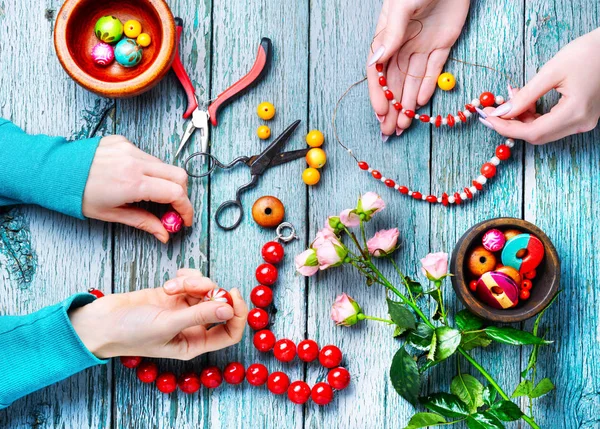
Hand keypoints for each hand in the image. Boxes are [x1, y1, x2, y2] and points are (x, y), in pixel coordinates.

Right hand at [69, 269, 247, 359]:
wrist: (101, 320)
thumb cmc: (130, 332)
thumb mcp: (166, 325)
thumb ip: (199, 316)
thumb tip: (229, 309)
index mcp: (195, 343)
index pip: (230, 332)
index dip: (238, 314)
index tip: (233, 295)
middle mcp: (193, 327)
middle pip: (219, 305)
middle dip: (209, 291)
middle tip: (195, 286)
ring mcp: (184, 309)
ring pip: (205, 289)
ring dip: (192, 282)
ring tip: (172, 285)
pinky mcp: (174, 294)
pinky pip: (193, 280)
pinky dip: (185, 276)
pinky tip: (172, 280)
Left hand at [82, 135, 192, 242]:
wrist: (55, 171)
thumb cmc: (79, 195)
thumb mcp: (113, 214)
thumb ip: (144, 222)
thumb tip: (164, 234)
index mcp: (133, 183)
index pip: (176, 193)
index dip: (186, 208)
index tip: (184, 220)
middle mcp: (135, 162)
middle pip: (179, 175)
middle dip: (182, 194)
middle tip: (173, 209)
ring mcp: (130, 149)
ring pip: (164, 165)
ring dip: (165, 182)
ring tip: (151, 196)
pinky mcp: (123, 141)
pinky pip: (147, 156)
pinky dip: (149, 170)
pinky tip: (134, 178)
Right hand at [367, 0, 469, 136]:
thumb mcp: (403, 5)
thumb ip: (391, 33)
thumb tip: (377, 60)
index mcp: (387, 35)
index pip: (378, 71)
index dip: (378, 92)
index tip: (381, 111)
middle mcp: (402, 43)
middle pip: (394, 81)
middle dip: (391, 107)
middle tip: (389, 131)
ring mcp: (422, 45)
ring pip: (412, 81)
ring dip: (407, 104)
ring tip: (404, 126)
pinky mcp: (443, 43)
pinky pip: (433, 70)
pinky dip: (427, 86)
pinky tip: (421, 103)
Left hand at [483, 28, 599, 144]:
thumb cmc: (587, 52)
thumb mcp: (551, 71)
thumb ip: (525, 95)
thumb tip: (502, 111)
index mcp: (575, 113)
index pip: (532, 131)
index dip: (506, 128)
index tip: (487, 118)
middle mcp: (580, 123)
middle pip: (537, 135)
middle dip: (511, 124)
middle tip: (492, 111)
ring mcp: (583, 122)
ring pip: (543, 131)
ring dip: (522, 120)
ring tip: (510, 99)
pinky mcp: (581, 117)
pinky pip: (552, 124)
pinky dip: (534, 116)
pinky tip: (525, 102)